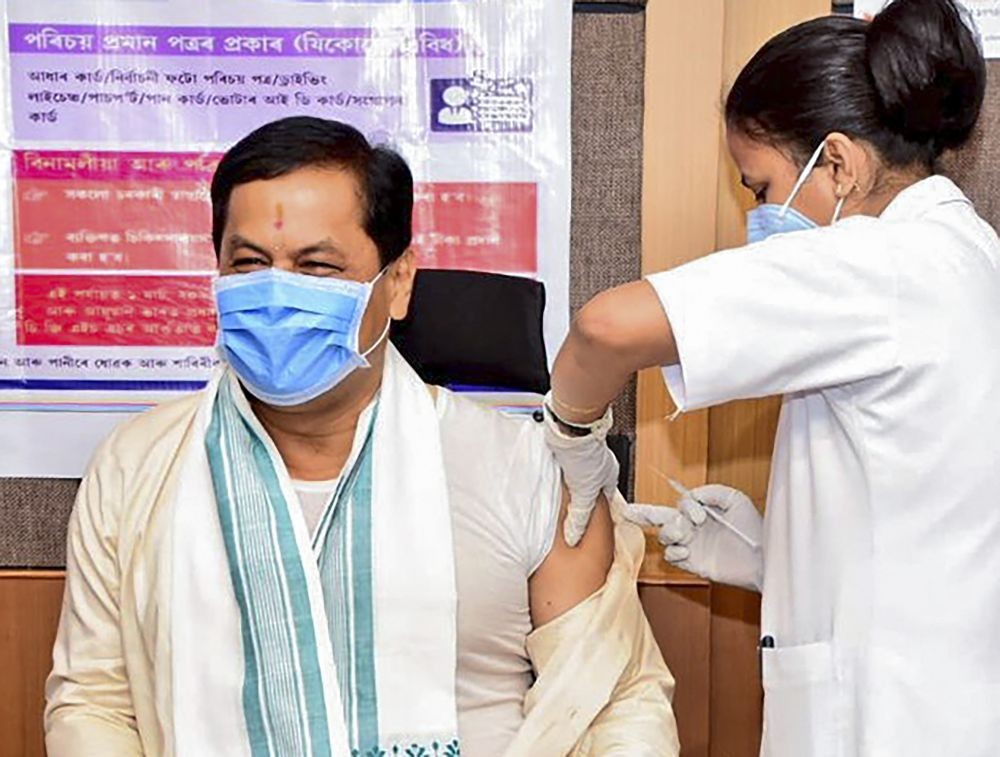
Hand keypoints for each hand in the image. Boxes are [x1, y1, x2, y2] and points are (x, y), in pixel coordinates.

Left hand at [542, 398, 618, 546]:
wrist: (570, 428)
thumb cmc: (586, 454)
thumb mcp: (584, 492)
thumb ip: (580, 515)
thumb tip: (574, 535)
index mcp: (610, 474)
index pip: (606, 498)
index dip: (598, 510)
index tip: (589, 521)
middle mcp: (599, 464)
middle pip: (591, 486)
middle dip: (582, 497)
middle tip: (572, 510)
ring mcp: (584, 455)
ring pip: (578, 475)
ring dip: (570, 484)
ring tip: (560, 496)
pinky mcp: (570, 448)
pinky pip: (566, 465)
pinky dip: (561, 473)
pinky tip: (553, 479)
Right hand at [624, 484, 762, 590]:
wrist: (764, 558)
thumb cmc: (754, 529)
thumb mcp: (735, 500)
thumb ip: (711, 492)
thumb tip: (690, 496)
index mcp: (702, 513)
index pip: (680, 504)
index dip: (685, 507)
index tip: (700, 515)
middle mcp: (695, 529)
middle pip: (662, 518)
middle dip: (643, 513)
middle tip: (628, 510)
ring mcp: (693, 546)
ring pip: (665, 537)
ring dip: (668, 533)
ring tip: (682, 533)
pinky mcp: (694, 564)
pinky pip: (672, 557)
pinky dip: (674, 552)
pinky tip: (685, 550)